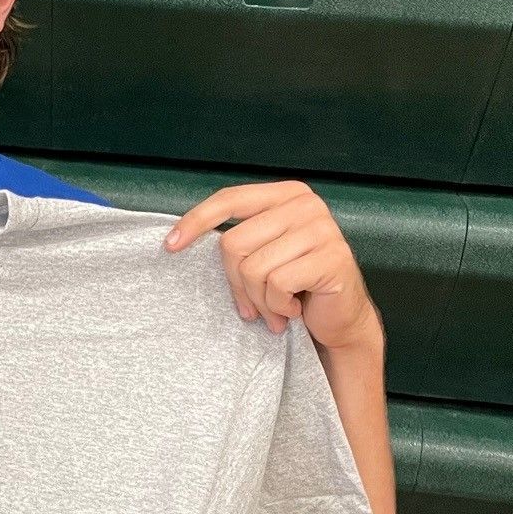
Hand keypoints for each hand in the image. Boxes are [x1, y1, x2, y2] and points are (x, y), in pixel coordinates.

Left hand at [162, 179, 377, 350]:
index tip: (170, 245)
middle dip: (237, 284)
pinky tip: (294, 310)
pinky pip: (278, 285)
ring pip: (254, 269)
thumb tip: (182, 241)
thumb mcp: (266, 253)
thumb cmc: (298, 287)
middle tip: (253, 305)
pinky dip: (279, 307)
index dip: (196, 221)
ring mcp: (322, 229)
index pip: (230, 199)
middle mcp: (306, 205)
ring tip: (276, 310)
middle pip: (234, 243)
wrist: (342, 318)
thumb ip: (240, 240)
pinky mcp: (332, 258)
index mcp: (286, 195)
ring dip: (259, 301)